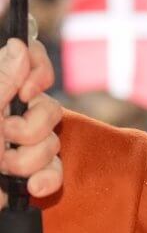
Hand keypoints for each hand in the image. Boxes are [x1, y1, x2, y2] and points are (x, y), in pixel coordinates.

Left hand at [0, 39, 62, 207]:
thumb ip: (1, 80)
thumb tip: (20, 44)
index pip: (30, 58)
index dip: (39, 70)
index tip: (27, 92)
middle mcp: (6, 114)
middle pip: (49, 104)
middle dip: (34, 126)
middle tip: (5, 136)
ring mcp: (16, 145)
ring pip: (53, 140)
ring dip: (32, 158)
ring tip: (3, 168)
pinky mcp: (25, 174)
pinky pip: (55, 170)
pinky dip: (47, 179)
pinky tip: (33, 187)